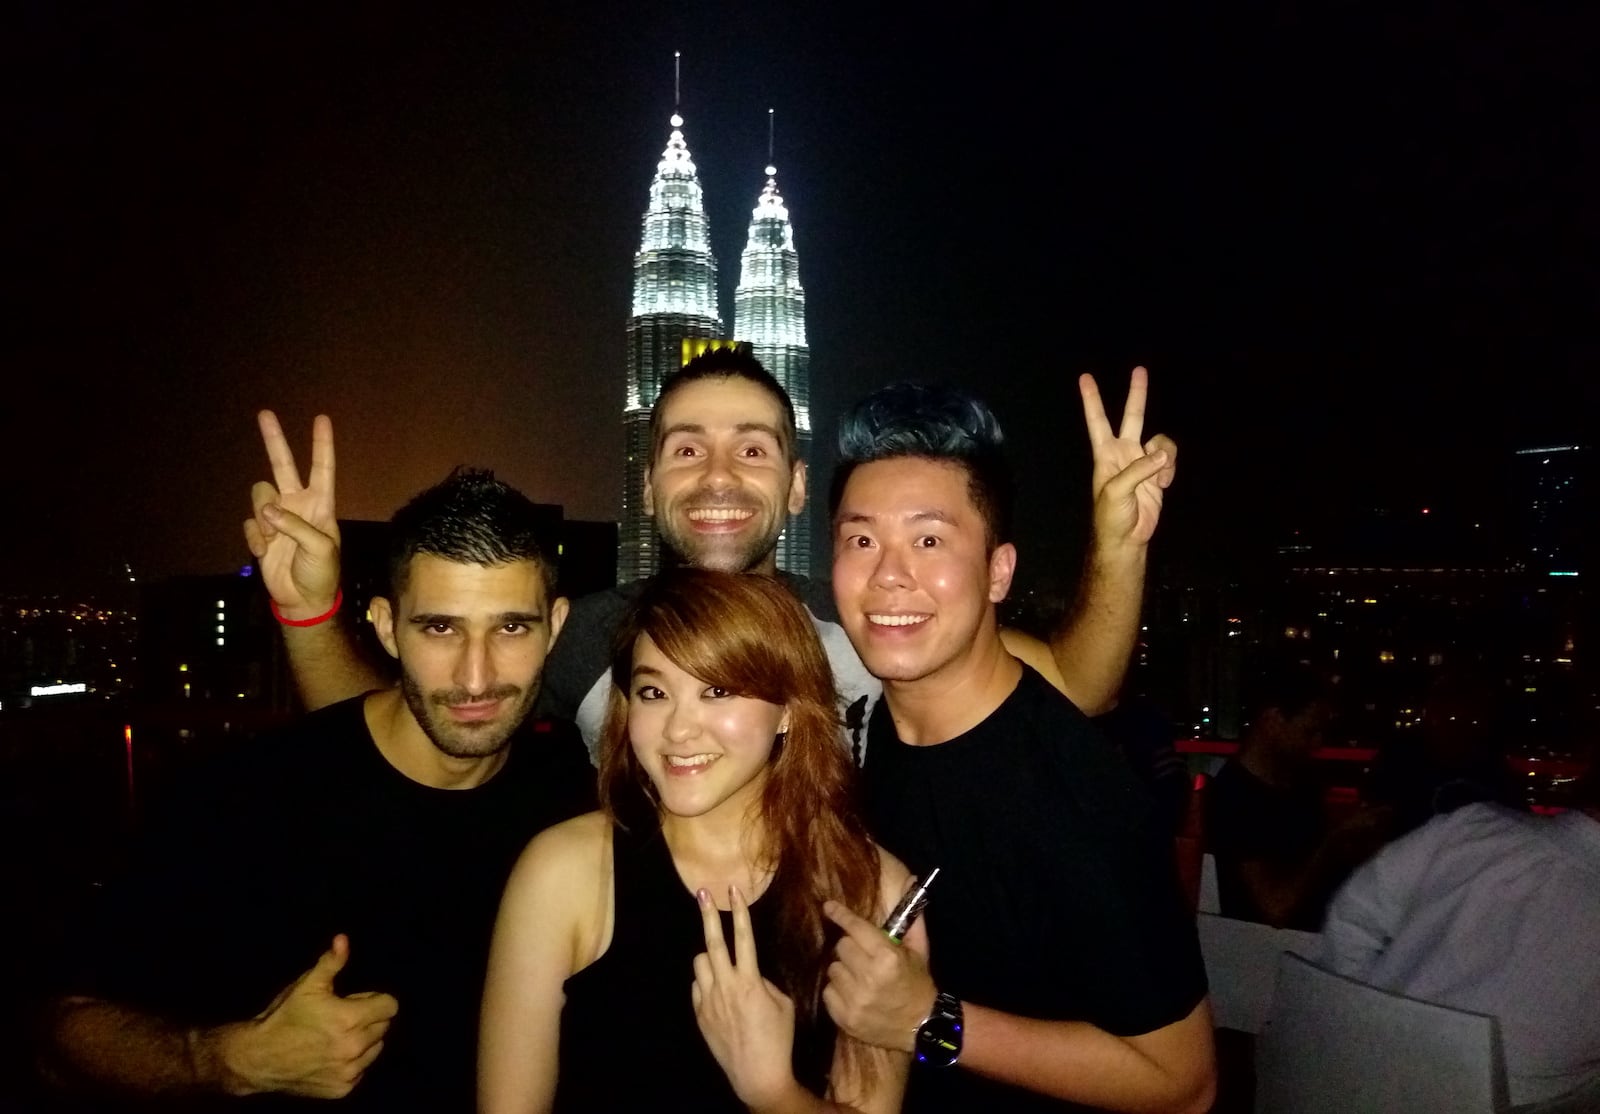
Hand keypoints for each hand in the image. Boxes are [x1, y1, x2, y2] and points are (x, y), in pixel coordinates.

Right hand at [217, 934, 397, 1098]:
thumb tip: (343, 939)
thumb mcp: (307, 985)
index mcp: (350, 1019)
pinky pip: (361, 1071)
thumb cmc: (284, 1017)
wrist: (257, 1058)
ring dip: (364, 1041)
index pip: (390, 1006)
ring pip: (375, 1049)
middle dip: (369, 1018)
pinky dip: (352, 1063)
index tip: (358, 1000)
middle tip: (343, 1017)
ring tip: (337, 1036)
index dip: (375, 999)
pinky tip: (331, 1055)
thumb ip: (331, 962)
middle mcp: (354, 1048)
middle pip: (384, 1027)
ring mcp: (349, 1071)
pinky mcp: (341, 1089)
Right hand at [242, 410, 341, 620]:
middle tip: (265, 413)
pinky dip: (255, 538)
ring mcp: (277, 516)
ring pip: (260, 495)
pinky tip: (266, 553)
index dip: (322, 444)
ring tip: (272, 537)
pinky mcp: (260, 532)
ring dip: (263, 516)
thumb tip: (268, 511)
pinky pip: (249, 524)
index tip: (322, 419)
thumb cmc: (322, 572)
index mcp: (320, 504)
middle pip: (284, 465)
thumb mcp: (321, 548)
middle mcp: (298, 503)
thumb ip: (296, 526)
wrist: (302, 599)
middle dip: (274, 440)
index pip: (322, 468)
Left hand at [691, 886, 801, 1108]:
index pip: (744, 937)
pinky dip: (706, 981)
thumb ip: (764, 982)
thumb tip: (752, 973)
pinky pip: (698, 986)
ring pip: (700, 962)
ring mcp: (709, 1001)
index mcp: (750, 981)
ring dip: (710, 956)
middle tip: (703, 894)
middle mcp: (725, 986)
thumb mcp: (783, 1005)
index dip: (739, 911)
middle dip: (708, 914)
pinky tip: (718, 991)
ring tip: (722, 962)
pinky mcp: (700, 1014)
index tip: (734, 890)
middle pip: (712, 942)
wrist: (757, 1074)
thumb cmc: (778, 1038)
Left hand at [821, 899, 935, 1053]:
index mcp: (888, 957)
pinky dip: (838, 991)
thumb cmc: (918, 983)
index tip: (828, 906)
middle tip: (863, 957)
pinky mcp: (845, 1017)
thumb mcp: (918, 950)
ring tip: (860, 978)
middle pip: (841, 947)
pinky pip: (828, 991)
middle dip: (851, 949)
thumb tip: (912, 880)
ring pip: (832, 969)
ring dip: (844, 970)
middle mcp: (870, 977)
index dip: (841, 915)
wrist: (922, 1026)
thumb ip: (912, 918)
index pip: (856, 928)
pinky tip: (855, 995)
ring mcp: (856, 999)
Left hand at [1079, 367, 1177, 550]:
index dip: (1092, 399)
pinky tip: (1163, 485)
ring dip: (1165, 456)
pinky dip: (1171, 470)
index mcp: (1106, 454)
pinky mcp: (1158, 473)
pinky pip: (1170, 460)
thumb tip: (1162, 456)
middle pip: (1132, 415)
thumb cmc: (1111, 516)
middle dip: (1137, 393)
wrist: (1127, 537)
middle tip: (1139, 369)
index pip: (1098, 420)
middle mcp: (1124, 452)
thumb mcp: (1116, 492)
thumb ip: (1138, 470)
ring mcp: (1142, 461)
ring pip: (1161, 442)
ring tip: (1160, 477)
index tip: (1085, 378)